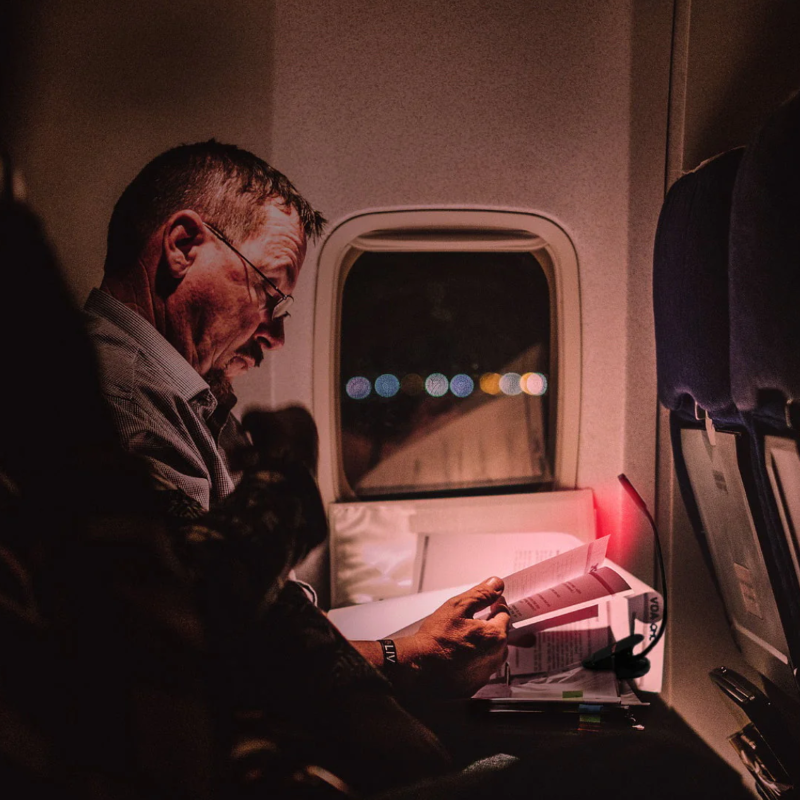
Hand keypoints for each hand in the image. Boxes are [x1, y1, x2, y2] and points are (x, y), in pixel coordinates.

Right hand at [397, 577, 510, 697]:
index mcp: (495, 636)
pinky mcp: (474, 685)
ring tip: (463, 636)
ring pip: (491, 652)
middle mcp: (495, 657)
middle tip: (474, 618)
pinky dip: (474, 659)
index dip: (496, 604)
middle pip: (500, 634)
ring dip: (483, 643)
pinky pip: (480, 667)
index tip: (491, 601)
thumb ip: (481, 594)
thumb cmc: (435, 639)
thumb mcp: (457, 607)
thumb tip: (496, 585)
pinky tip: (458, 653)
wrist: (418, 668)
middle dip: (490, 624)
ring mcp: (485, 674)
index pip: (505, 614)